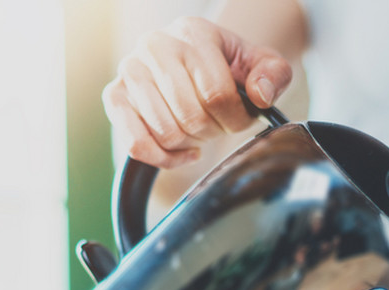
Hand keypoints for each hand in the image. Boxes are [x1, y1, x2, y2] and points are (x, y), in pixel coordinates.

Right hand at [103, 17, 292, 168]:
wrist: (197, 64)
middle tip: (218, 125)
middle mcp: (155, 45)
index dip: (235, 119)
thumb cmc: (230, 67)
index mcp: (193, 32)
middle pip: (191, 116)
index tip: (239, 119)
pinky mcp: (114, 96)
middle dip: (213, 131)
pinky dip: (163, 158)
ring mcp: (130, 70)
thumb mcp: (262, 64)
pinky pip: (136, 144)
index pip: (216, 94)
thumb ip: (274, 75)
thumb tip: (260, 95)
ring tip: (199, 130)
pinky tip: (182, 152)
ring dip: (190, 143)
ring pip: (166, 132)